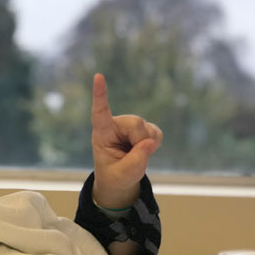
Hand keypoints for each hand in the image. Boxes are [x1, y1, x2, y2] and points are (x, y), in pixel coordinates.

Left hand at [91, 73, 161, 208]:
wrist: (119, 178)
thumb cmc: (114, 175)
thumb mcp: (122, 174)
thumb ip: (135, 160)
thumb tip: (149, 142)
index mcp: (102, 133)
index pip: (100, 111)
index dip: (99, 94)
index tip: (98, 76)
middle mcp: (115, 125)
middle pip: (135, 123)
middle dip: (140, 141)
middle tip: (133, 157)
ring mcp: (130, 125)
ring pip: (147, 127)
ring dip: (147, 144)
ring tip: (135, 154)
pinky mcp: (143, 128)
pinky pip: (156, 132)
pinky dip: (155, 143)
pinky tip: (145, 148)